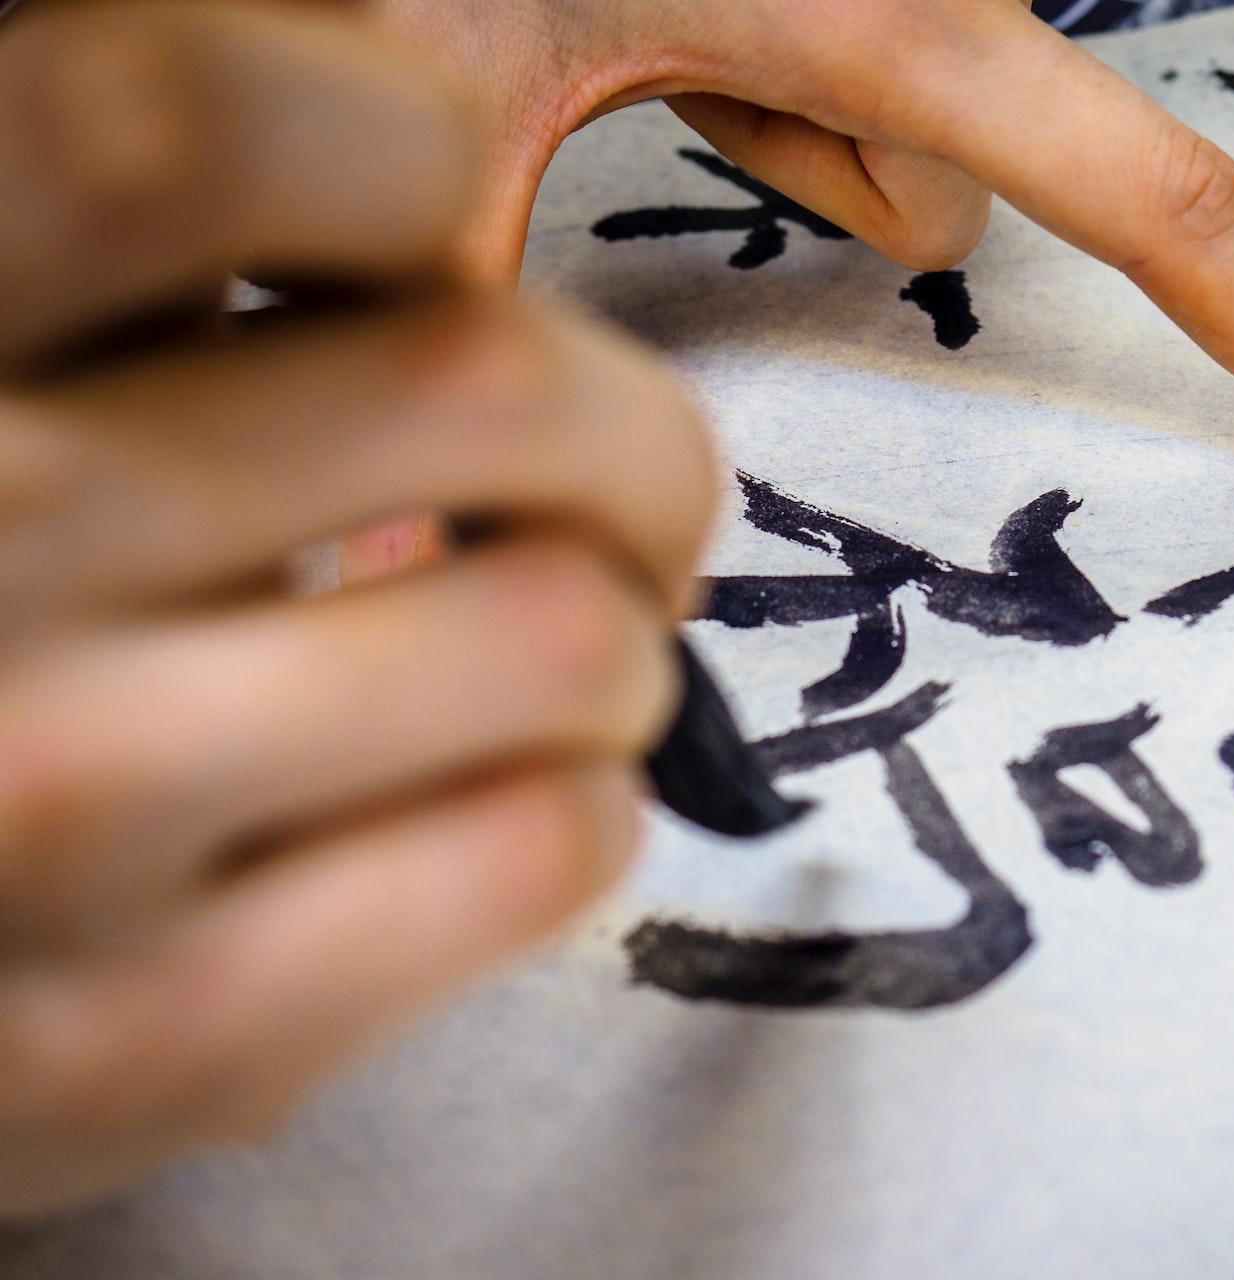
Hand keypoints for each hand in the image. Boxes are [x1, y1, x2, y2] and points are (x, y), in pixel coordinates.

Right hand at [0, 1, 716, 1214]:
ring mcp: (49, 809)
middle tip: (615, 490)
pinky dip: (582, 803)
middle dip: (629, 436)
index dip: (399, 143)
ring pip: (565, 636)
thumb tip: (410, 167)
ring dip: (620, 637)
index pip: (212, 118)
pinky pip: (541, 848)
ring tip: (550, 660)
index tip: (437, 241)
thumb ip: (135, 284)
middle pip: (485, 384)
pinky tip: (502, 795)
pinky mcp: (151, 1043)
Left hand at [371, 0, 1233, 491]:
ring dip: (797, 147)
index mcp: (887, 7)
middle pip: (971, 198)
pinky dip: (786, 99)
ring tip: (655, 50)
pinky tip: (675, 32)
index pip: (1159, 202)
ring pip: (912, 152)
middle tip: (669, 92)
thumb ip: (456, 335)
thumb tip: (410, 576)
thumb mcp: (439, 107)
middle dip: (835, 198)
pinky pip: (876, 85)